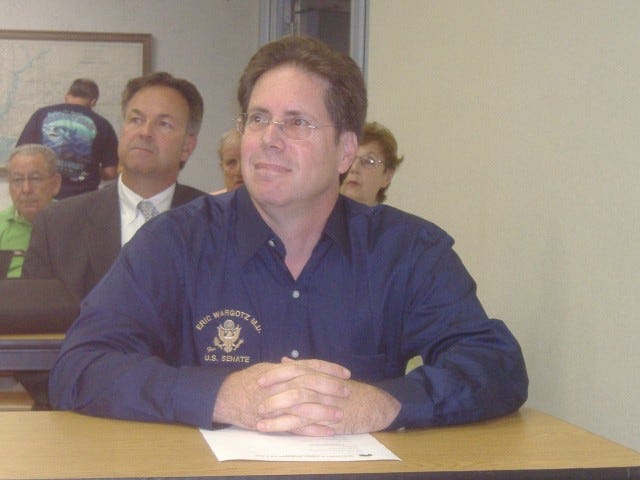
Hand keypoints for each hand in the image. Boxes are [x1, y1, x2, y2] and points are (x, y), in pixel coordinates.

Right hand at [212, 358, 350, 434]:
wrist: (226, 396)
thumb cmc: (247, 380)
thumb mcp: (267, 368)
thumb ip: (286, 367)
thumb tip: (301, 365)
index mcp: (283, 370)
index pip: (311, 366)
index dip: (330, 369)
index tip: (345, 372)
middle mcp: (282, 384)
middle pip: (312, 384)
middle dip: (332, 387)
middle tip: (347, 391)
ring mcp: (278, 403)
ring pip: (306, 406)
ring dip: (325, 411)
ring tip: (341, 415)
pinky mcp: (274, 421)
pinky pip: (297, 427)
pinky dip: (314, 430)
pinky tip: (328, 431)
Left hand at [258, 358, 399, 435]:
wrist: (371, 404)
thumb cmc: (346, 390)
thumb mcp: (326, 375)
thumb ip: (304, 367)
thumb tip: (284, 360)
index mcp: (318, 372)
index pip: (294, 369)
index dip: (276, 374)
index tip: (260, 379)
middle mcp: (320, 384)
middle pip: (293, 384)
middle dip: (273, 393)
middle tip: (256, 398)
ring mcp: (323, 402)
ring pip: (295, 404)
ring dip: (275, 411)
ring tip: (258, 419)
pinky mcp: (325, 419)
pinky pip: (301, 423)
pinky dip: (283, 426)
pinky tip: (270, 430)